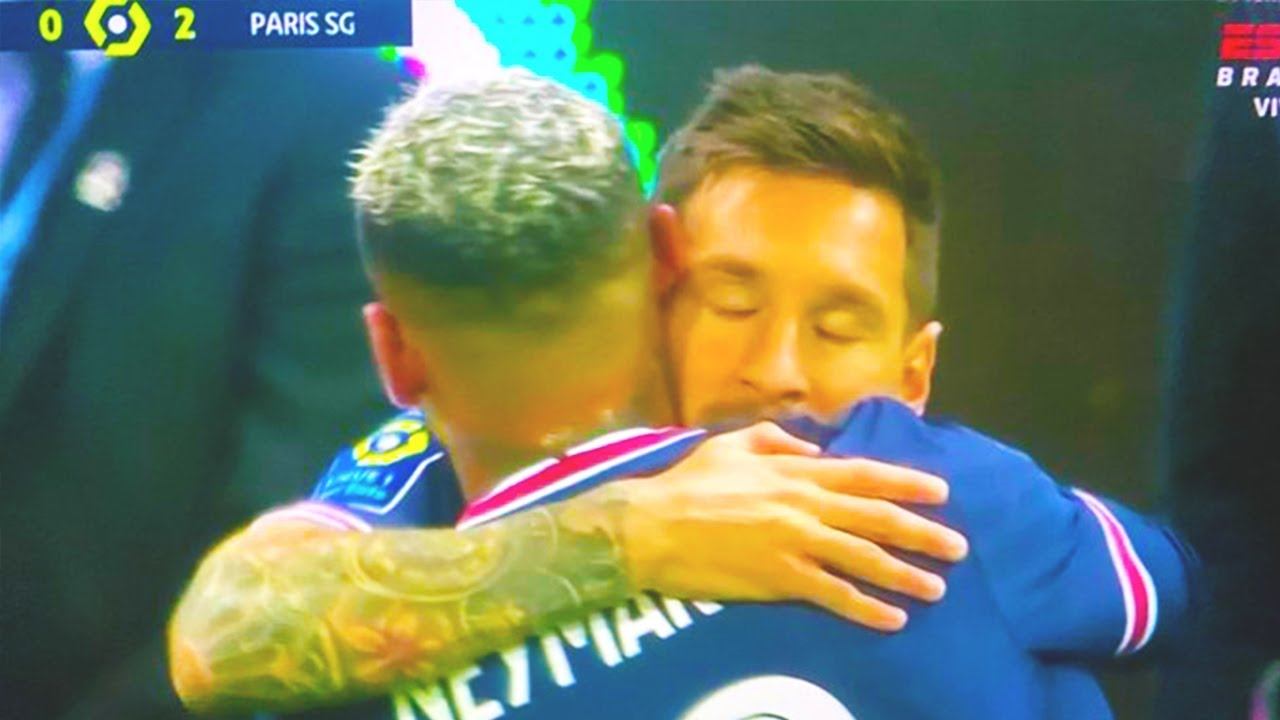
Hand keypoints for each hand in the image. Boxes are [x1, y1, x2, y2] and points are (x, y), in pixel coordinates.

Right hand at [611, 422, 968, 630]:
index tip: (942, 491)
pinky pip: (833, 594)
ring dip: (905, 574)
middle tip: (958, 547)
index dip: (906, 482)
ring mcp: (796, 544)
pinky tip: (892, 618)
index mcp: (796, 472)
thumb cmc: (690, 483)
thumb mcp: (733, 444)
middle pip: (876, 518)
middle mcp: (805, 506)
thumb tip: (813, 450)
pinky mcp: (781, 579)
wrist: (654, 526)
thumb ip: (778, 440)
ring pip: (864, 558)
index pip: (864, 474)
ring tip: (937, 588)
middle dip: (922, 532)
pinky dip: (866, 608)